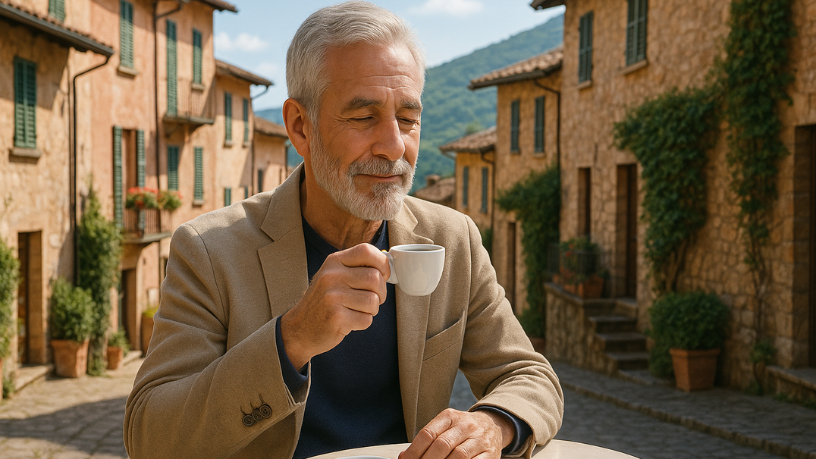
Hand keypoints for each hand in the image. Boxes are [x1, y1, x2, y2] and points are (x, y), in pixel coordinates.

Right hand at [280, 243, 389, 368]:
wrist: (300, 328)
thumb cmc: (324, 301)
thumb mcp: (334, 276)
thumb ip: (357, 268)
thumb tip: (389, 266)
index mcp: (333, 261)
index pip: (366, 250)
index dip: (382, 263)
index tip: (384, 275)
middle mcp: (331, 276)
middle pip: (375, 278)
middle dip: (381, 292)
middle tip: (372, 299)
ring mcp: (332, 297)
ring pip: (373, 301)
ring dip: (372, 310)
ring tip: (358, 310)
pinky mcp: (336, 317)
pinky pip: (366, 319)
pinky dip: (363, 323)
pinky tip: (350, 321)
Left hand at [399, 409, 513, 458]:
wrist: (494, 425)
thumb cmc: (463, 430)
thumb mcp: (445, 427)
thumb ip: (427, 440)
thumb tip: (404, 456)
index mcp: (450, 416)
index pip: (428, 433)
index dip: (414, 451)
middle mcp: (466, 425)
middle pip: (442, 445)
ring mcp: (479, 439)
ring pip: (459, 456)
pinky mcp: (490, 454)